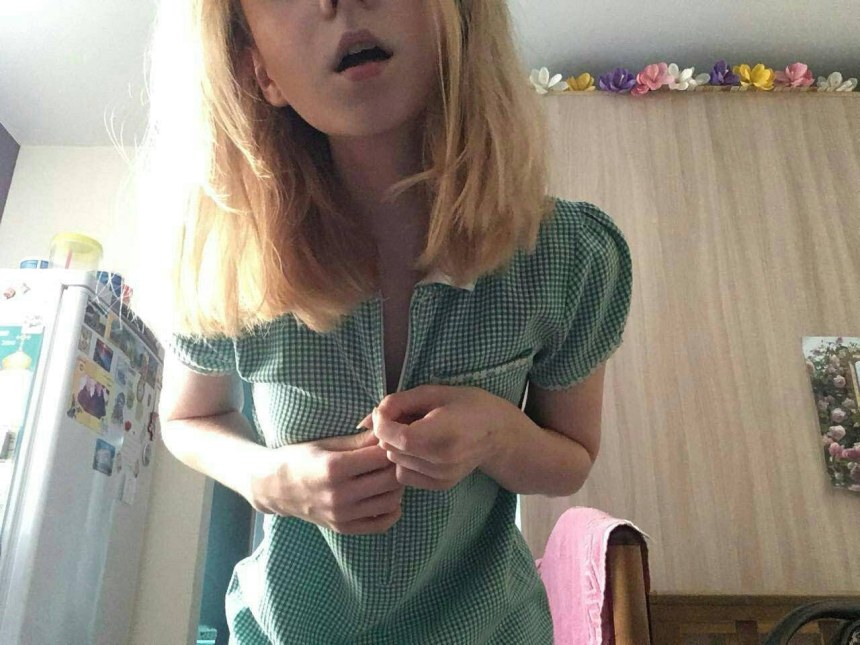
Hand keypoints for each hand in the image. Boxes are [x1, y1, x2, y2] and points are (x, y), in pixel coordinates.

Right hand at [246, 429, 403, 534]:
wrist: (274, 486)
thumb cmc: (300, 457)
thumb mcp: (327, 442)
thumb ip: (359, 440)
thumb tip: (387, 433)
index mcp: (334, 467)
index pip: (381, 457)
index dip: (391, 447)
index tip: (389, 442)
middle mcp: (339, 494)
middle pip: (390, 480)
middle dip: (397, 466)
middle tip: (394, 458)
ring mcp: (341, 515)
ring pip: (391, 502)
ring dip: (397, 487)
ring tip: (389, 475)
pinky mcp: (343, 528)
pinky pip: (381, 524)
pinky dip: (391, 510)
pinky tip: (385, 495)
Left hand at [359, 385, 515, 490]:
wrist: (498, 433)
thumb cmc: (467, 404)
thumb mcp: (434, 393)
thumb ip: (398, 402)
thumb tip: (366, 420)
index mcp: (443, 435)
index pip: (396, 437)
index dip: (382, 423)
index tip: (385, 410)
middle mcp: (442, 462)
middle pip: (392, 449)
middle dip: (388, 432)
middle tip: (402, 417)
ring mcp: (441, 477)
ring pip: (395, 463)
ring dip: (396, 446)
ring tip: (415, 431)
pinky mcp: (440, 486)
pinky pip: (404, 475)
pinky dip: (404, 461)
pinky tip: (420, 448)